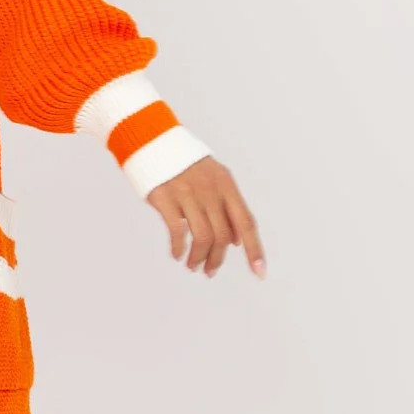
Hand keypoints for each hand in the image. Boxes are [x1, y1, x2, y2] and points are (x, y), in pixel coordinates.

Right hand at [147, 155, 265, 277]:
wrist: (153, 141)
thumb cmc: (186, 166)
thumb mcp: (215, 180)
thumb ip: (228, 208)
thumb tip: (238, 241)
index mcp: (226, 185)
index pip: (246, 222)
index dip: (255, 249)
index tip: (260, 272)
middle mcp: (210, 189)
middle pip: (223, 236)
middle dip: (217, 259)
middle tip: (210, 270)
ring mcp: (187, 193)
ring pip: (203, 237)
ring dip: (199, 258)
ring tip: (193, 265)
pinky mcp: (165, 197)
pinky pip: (177, 231)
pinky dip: (179, 248)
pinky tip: (177, 254)